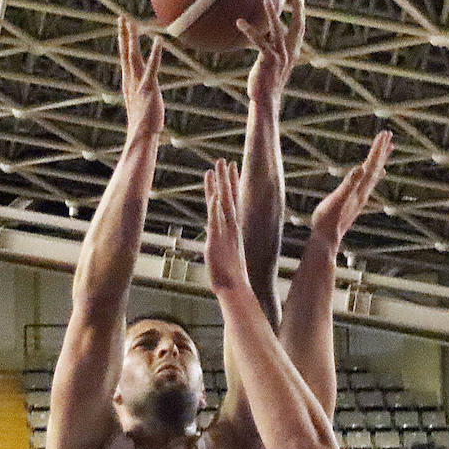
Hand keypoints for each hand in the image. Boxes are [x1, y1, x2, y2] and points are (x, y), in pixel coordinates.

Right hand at [119, 16, 162, 137]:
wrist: (142, 138)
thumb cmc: (144, 127)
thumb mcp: (144, 110)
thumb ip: (144, 102)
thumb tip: (146, 102)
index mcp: (128, 84)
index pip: (125, 59)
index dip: (124, 43)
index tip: (123, 28)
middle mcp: (130, 81)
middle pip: (125, 53)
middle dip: (124, 35)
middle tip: (121, 18)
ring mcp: (138, 84)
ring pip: (132, 56)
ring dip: (131, 38)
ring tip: (131, 22)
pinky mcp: (148, 89)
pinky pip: (152, 67)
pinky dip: (154, 53)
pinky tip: (158, 40)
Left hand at [205, 159, 253, 297]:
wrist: (235, 289)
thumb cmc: (230, 275)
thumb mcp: (224, 252)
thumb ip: (220, 239)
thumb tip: (214, 232)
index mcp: (232, 228)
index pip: (231, 200)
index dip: (230, 184)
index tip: (231, 168)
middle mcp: (231, 227)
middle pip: (228, 197)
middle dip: (226, 178)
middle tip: (224, 160)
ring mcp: (225, 233)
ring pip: (223, 204)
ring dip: (221, 185)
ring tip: (218, 167)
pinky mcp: (217, 241)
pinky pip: (216, 221)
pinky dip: (216, 208)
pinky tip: (215, 194)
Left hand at [237, 0, 303, 105]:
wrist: (266, 99)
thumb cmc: (266, 82)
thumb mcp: (272, 64)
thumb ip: (271, 49)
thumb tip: (263, 37)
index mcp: (292, 52)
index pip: (300, 29)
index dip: (301, 14)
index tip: (301, 0)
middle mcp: (289, 52)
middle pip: (298, 26)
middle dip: (299, 8)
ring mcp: (280, 56)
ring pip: (278, 29)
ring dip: (273, 13)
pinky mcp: (269, 59)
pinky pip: (259, 41)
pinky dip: (250, 31)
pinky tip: (240, 22)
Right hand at [309, 131, 391, 245]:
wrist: (326, 239)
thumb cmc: (328, 220)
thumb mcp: (337, 199)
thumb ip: (349, 184)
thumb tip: (361, 168)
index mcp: (360, 188)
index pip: (371, 164)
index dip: (377, 148)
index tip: (385, 133)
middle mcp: (363, 192)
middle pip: (376, 167)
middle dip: (382, 150)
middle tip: (389, 134)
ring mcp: (360, 197)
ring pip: (374, 175)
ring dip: (380, 160)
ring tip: (388, 150)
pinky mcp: (355, 201)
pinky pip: (368, 183)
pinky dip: (373, 174)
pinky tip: (374, 174)